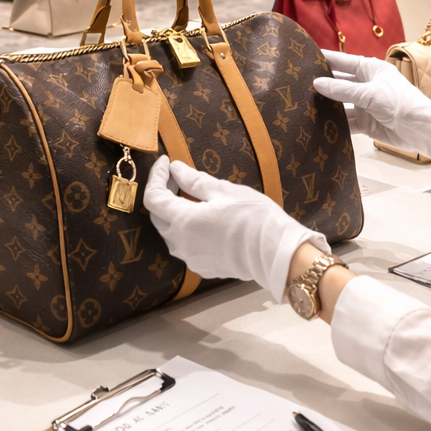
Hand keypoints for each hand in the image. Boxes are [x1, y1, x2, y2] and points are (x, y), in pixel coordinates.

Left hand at [143, 155, 326, 301]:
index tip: (166, 162)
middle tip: (176, 176)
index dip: (156, 176)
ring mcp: (191, 259)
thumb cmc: (255, 218)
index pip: (153, 198)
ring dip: (173, 214)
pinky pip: (185, 246)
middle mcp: (181, 243)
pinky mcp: (203, 268)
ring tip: (189, 196)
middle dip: (162, 194)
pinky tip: (202, 219)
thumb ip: (195, 181)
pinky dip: (186, 230)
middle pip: (157, 217)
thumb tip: (176, 169)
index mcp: (184, 221)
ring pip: (169, 234)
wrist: (277, 254)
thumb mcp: (225, 191)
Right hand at [312, 50, 430, 158]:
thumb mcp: (369, 93)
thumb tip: (317, 84)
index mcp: (370, 69)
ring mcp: (364, 104)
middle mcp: (365, 84)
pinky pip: (344, 121)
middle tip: (297, 83)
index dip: (324, 59)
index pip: (342, 61)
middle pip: (338, 82)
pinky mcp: (364, 122)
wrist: (420, 129)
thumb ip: (342, 89)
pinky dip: (334, 123)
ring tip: (302, 104)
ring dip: (326, 105)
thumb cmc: (401, 103)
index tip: (304, 56)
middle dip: (321, 83)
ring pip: (339, 103)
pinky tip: (318, 123)